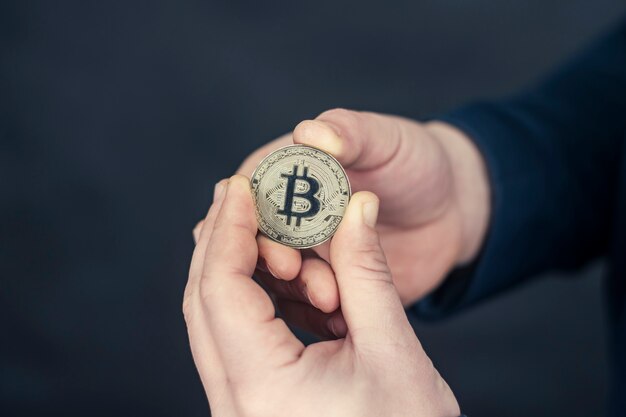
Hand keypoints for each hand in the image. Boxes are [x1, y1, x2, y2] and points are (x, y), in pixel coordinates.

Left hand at [183, 175, 459, 416]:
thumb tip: (357, 207)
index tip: (241, 186)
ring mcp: (238, 408)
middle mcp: (235, 404)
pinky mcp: (251, 406)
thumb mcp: (394, 353)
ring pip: (216, 321)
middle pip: (205, 303)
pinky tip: (289, 282)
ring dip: (241, 271)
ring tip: (276, 237)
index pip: (222, 291)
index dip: (230, 230)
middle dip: (223, 240)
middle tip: (241, 194)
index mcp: (264, 390)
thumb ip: (367, 272)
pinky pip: (236, 341)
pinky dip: (257, 302)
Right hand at [230, 109, 488, 308]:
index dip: (252, 218)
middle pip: (256, 240)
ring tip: (332, 298)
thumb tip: (309, 132)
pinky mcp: (325, 288)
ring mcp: (304, 254)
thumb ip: (350, 133)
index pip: (250, 194)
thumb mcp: (385, 139)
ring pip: (278, 279)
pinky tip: (340, 320)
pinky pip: (307, 308)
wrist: (449, 211)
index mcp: (287, 172)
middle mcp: (287, 216)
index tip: (273, 238)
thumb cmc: (412, 162)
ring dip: (295, 291)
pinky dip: (316, 316)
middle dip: (273, 258)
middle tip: (296, 270)